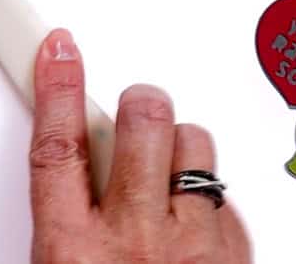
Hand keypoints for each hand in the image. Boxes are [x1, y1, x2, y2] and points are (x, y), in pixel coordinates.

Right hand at [28, 30, 251, 262]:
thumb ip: (68, 219)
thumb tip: (79, 172)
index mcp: (73, 254)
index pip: (59, 147)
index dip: (58, 89)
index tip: (58, 52)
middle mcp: (136, 244)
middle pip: (140, 126)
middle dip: (137, 104)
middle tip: (133, 108)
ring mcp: (193, 249)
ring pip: (193, 147)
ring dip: (178, 148)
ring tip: (166, 175)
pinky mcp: (236, 259)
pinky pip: (227, 198)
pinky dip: (209, 198)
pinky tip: (192, 219)